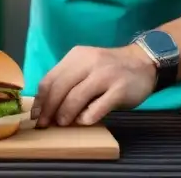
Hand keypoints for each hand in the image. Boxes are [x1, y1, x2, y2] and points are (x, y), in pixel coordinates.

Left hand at [34, 44, 156, 127]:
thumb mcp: (86, 66)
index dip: (40, 99)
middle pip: (59, 89)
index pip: (50, 78)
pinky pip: (97, 108)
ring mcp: (105, 75)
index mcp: (76, 56)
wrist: (144, 62)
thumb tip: (47, 106)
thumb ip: (69, 80)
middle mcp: (89, 62)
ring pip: (75, 98)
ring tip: (63, 123)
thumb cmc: (110, 68)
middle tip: (45, 124)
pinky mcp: (119, 89)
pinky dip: (87, 117)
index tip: (36, 115)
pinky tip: (85, 121)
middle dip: (49, 110)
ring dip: (65, 114)